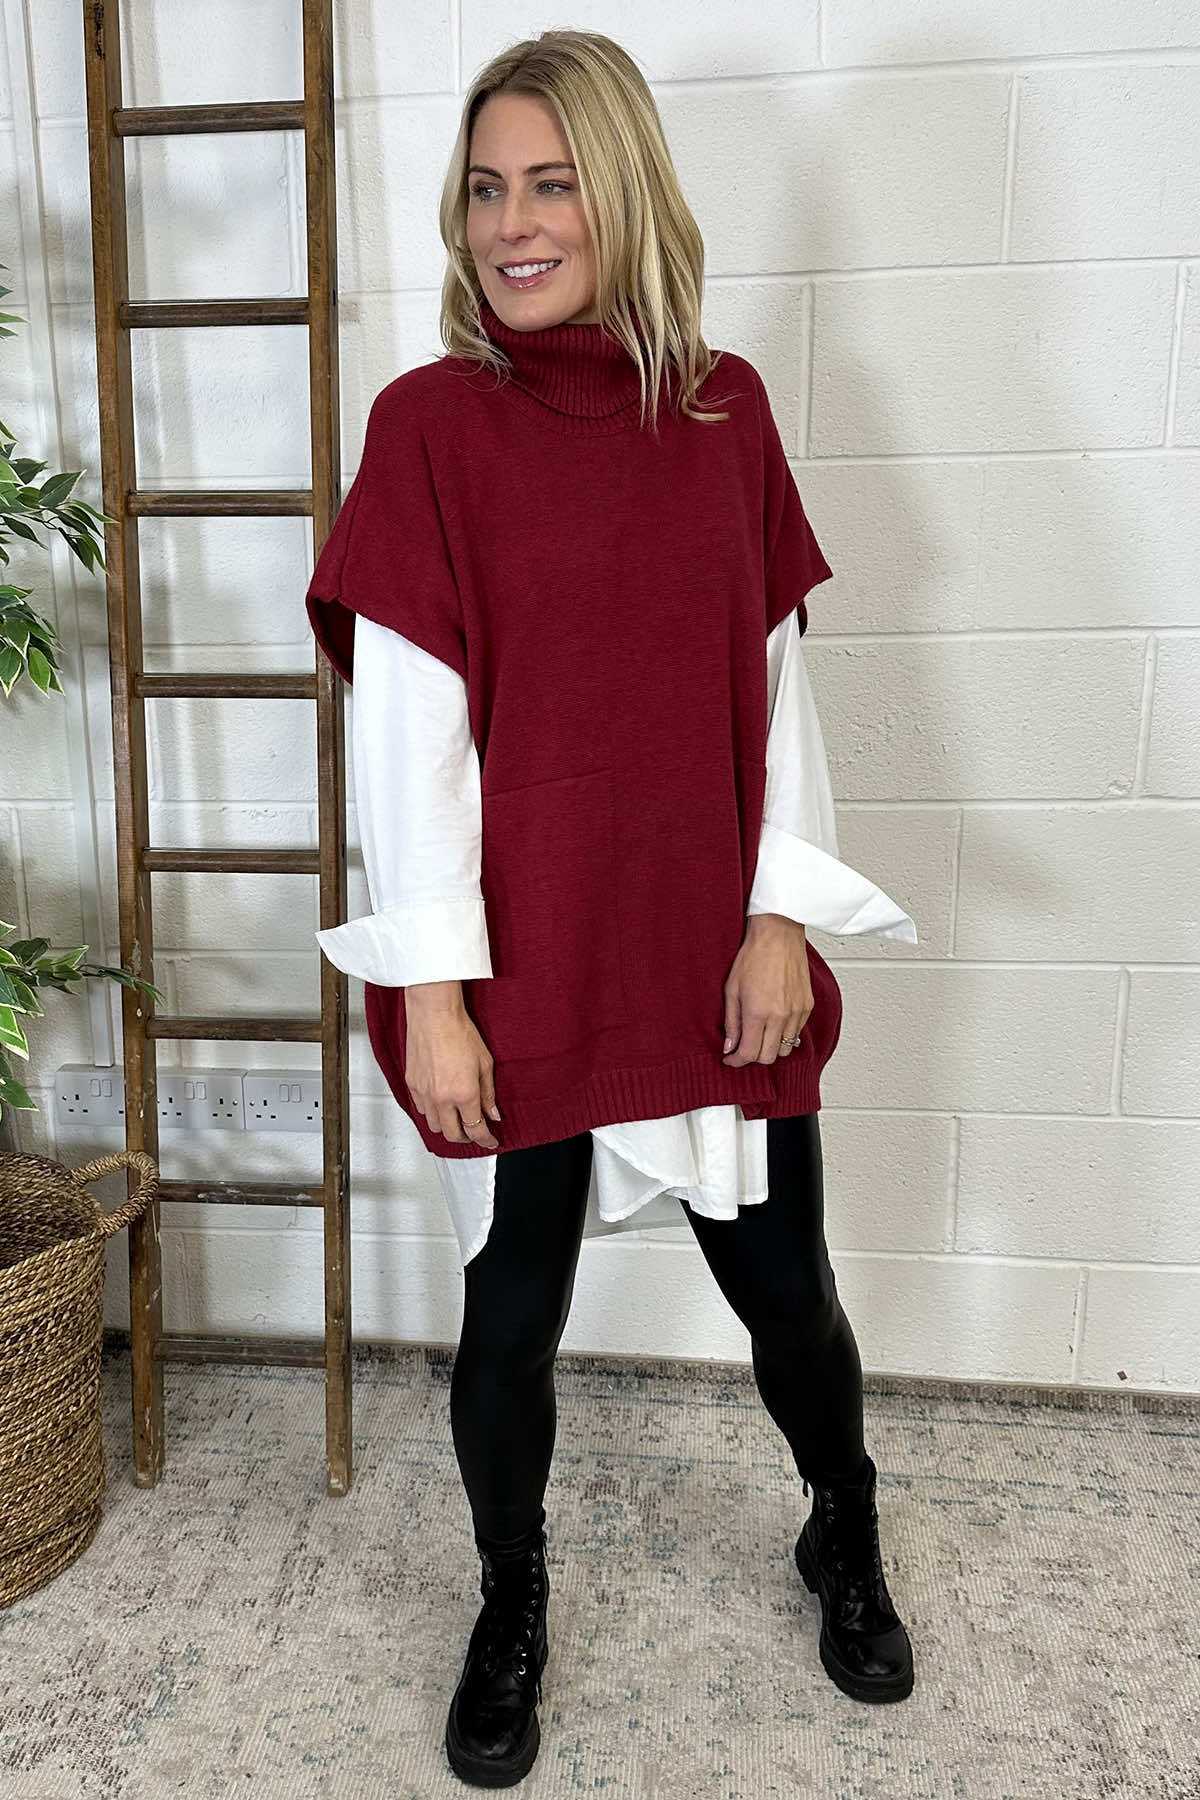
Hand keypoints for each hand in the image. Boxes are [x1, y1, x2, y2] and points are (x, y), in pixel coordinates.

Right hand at [404, 984, 500, 1146]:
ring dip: (447, 1127)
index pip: (476, 1129)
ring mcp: (424, 1093)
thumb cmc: (460, 1032)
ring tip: (456, 1119)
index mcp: (464, 1094)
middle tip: (475, 1132)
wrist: (434, 1015)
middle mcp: (442, 1098)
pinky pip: (421, 1110)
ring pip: (434, 1126)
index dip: (485, 1139)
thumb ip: (488, 1093)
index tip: (490, 1141)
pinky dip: (432, 1113)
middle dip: (466, 1138)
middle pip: (453, 1134)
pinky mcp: (412, 1084)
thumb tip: (493, 1113)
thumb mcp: (485, 1063)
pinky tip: (440, 1104)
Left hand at [722, 914, 812, 1066]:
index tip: (730, 1059)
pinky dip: (784, 1035)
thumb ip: (731, 1022)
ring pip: (785, 1049)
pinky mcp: (807, 1006)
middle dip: (753, 1057)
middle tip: (743, 1048)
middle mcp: (780, 1016)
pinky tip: (773, 1023)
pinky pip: (796, 1034)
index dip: (737, 1061)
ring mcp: (797, 1012)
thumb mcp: (731, 989)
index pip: (749, 1053)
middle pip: (768, 1057)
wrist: (778, 935)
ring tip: (759, 1035)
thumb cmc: (754, 956)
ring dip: (770, 1047)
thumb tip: (729, 1046)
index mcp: (758, 1012)